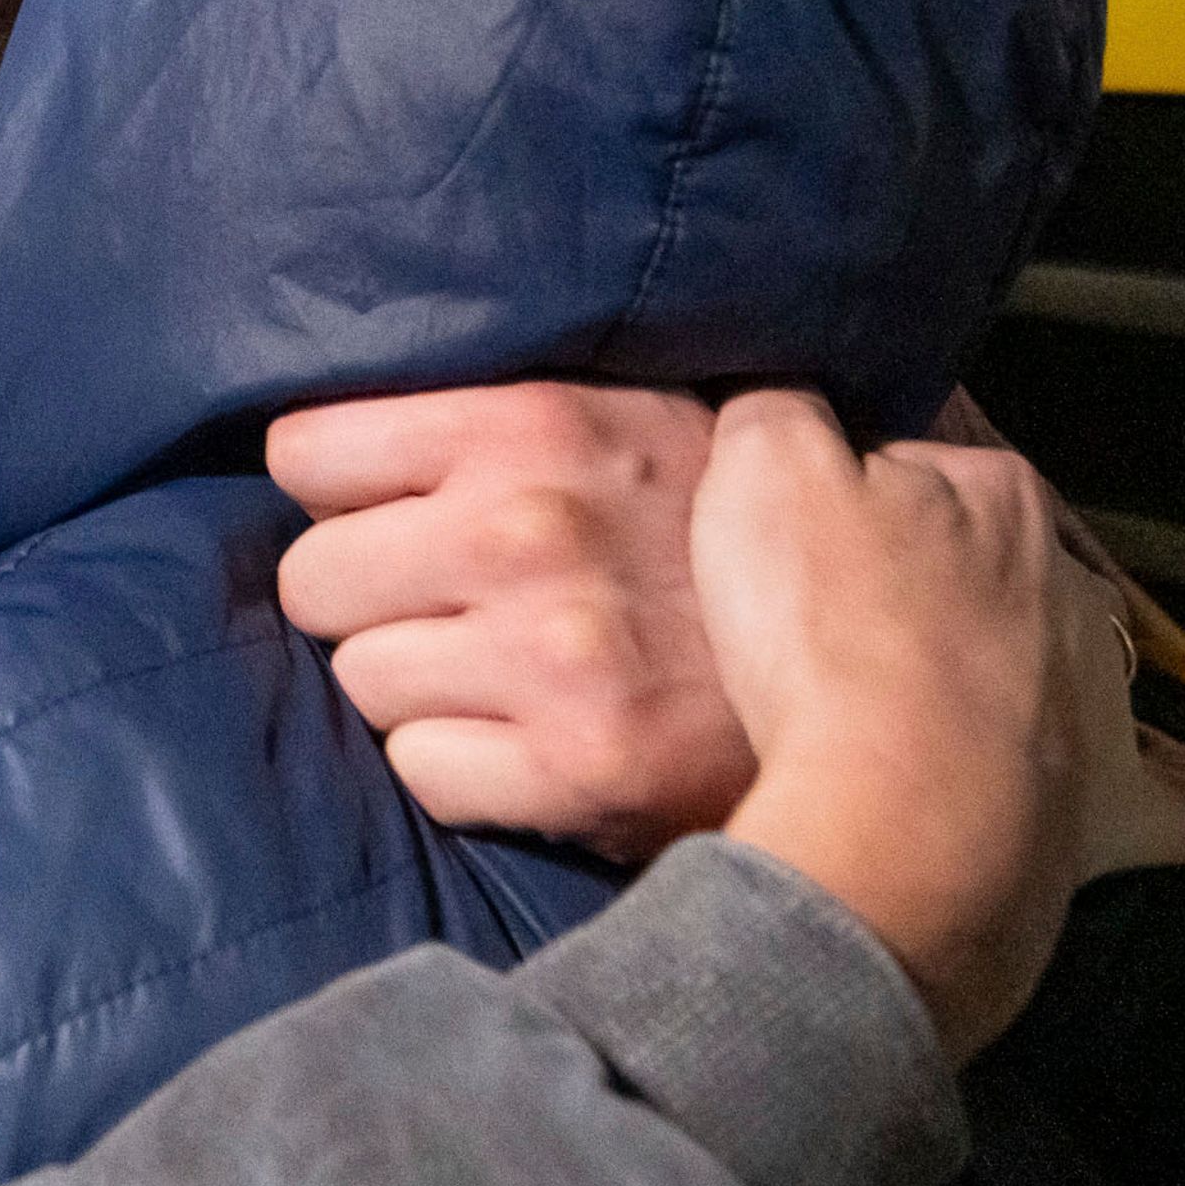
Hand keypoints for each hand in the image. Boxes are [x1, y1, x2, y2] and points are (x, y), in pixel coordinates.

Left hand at [271, 382, 749, 859]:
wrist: (879, 667)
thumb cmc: (714, 534)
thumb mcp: (620, 418)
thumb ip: (487, 415)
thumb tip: (321, 436)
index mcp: (532, 423)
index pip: (305, 454)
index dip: (341, 492)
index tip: (393, 511)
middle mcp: (526, 531)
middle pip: (313, 581)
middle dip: (368, 597)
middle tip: (455, 604)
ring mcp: (551, 656)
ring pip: (362, 681)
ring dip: (418, 685)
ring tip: (509, 670)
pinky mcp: (577, 766)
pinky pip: (421, 770)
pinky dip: (463, 766)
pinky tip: (534, 738)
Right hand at [692, 389, 1184, 1060]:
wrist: (900, 809)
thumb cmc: (832, 637)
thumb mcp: (764, 470)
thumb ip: (782, 409)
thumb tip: (791, 400)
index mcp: (994, 493)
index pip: (913, 464)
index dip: (842, 495)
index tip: (789, 540)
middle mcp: (1066, 581)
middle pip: (988, 558)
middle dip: (931, 579)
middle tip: (841, 626)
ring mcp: (1098, 690)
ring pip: (1072, 652)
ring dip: (1023, 663)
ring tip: (940, 699)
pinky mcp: (1112, 796)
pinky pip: (1168, 789)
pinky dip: (1170, 788)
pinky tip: (1169, 792)